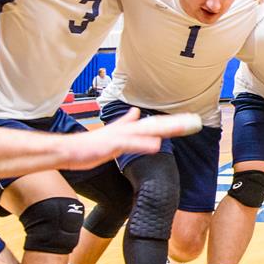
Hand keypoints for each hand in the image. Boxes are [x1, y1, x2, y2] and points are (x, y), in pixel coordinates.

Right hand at [60, 108, 201, 167]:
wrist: (68, 150)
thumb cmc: (89, 145)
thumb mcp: (112, 133)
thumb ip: (125, 123)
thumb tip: (136, 112)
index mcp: (128, 129)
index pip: (154, 124)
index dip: (172, 121)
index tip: (189, 119)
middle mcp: (127, 130)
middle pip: (156, 125)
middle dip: (176, 123)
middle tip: (194, 121)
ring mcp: (120, 137)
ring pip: (147, 131)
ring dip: (165, 129)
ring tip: (183, 127)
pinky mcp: (112, 146)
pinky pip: (130, 145)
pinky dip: (143, 144)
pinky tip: (156, 145)